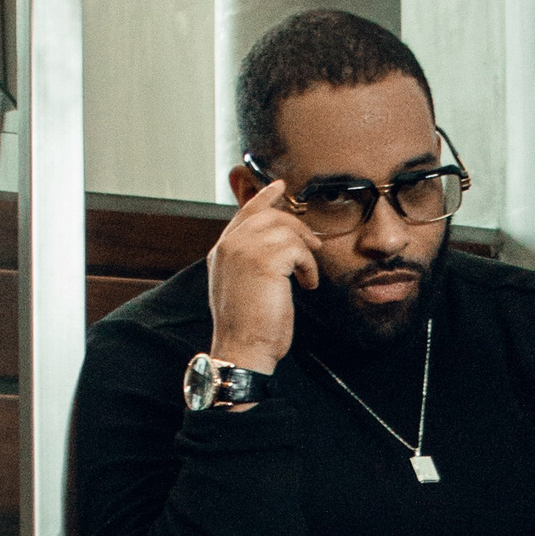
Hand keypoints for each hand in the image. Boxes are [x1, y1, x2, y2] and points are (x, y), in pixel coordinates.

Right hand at [207, 178, 320, 371]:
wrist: (242, 349)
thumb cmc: (248, 327)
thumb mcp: (244, 287)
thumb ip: (251, 262)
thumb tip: (279, 249)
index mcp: (221, 252)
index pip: (244, 213)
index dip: (263, 197)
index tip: (279, 186)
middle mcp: (229, 246)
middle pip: (269, 215)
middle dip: (296, 226)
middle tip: (313, 245)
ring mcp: (244, 250)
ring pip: (286, 229)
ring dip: (304, 253)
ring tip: (306, 275)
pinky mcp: (265, 260)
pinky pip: (298, 249)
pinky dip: (309, 267)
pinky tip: (307, 285)